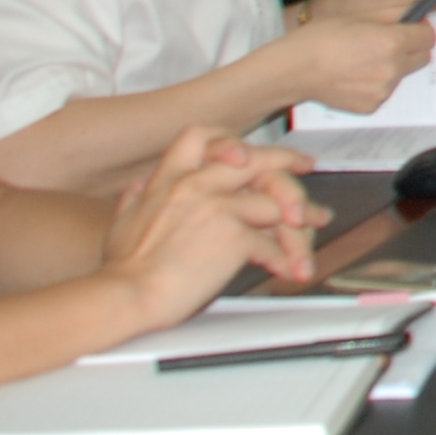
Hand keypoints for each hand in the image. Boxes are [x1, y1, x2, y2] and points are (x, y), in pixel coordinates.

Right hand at [103, 130, 328, 321]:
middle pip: (256, 159)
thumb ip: (135, 199)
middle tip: (306, 166)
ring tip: (314, 229)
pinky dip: (285, 257)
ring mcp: (218, 207)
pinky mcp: (235, 236)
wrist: (124, 297)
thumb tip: (140, 185)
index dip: (230, 139)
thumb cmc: (122, 271)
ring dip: (300, 222)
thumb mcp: (121, 222)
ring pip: (276, 204)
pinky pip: (273, 242)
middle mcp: (195, 185)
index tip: (249, 150)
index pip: (201, 137)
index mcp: (167, 180)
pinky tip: (288, 269)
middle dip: (287, 161)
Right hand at [275, 9, 435, 113]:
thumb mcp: (360, 15)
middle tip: (385, 43)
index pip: (429, 37)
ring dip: (392, 67)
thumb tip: (418, 12)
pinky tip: (354, 76)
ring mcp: (382, 91)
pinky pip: (384, 91)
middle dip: (410, 49)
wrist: (293, 70)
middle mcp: (391, 69)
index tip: (408, 29)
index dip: (419, 31)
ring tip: (362, 60)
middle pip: (422, 58)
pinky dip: (376, 84)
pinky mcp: (371, 106)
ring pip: (402, 75)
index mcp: (392, 43)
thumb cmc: (321, 38)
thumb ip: (394, 13)